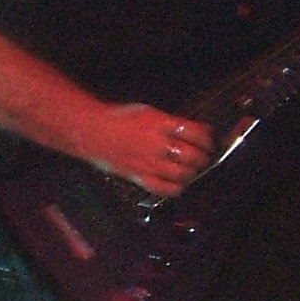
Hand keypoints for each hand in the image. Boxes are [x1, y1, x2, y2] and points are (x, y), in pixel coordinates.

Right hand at [79, 102, 215, 199]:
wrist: (92, 132)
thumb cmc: (119, 119)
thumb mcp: (148, 112)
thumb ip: (172, 122)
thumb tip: (198, 128)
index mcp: (160, 124)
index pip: (194, 133)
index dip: (206, 138)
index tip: (207, 141)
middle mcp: (157, 144)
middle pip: (192, 155)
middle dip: (202, 157)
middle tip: (202, 156)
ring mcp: (148, 163)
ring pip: (182, 174)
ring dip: (192, 172)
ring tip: (191, 169)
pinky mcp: (139, 177)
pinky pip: (164, 188)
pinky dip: (176, 188)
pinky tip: (177, 183)